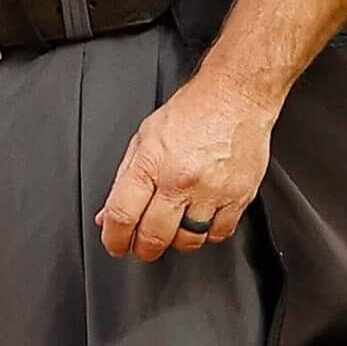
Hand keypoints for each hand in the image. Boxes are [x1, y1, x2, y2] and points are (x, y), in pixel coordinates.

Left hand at [95, 75, 276, 262]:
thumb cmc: (192, 111)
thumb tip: (109, 213)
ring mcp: (211, 191)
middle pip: (154, 235)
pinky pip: (219, 234)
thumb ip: (125, 177)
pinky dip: (208, 234)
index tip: (115, 245)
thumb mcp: (145, 136)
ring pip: (188, 240)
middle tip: (142, 247)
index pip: (122, 214)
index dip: (114, 239)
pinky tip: (202, 220)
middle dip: (143, 249)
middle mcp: (180, 179)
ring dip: (177, 241)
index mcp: (152, 162)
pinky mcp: (238, 196)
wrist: (235, 96)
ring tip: (174, 227)